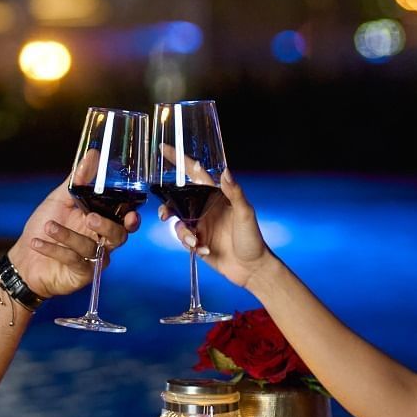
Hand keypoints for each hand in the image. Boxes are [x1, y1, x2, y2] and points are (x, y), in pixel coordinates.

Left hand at [7, 167, 139, 299]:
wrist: (24, 258)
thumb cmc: (43, 226)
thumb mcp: (59, 199)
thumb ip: (78, 180)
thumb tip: (93, 154)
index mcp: (102, 220)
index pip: (124, 217)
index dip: (132, 216)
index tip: (131, 211)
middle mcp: (102, 240)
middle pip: (119, 235)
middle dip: (108, 226)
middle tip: (90, 218)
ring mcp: (94, 259)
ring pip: (93, 248)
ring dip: (69, 236)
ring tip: (49, 226)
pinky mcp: (82, 274)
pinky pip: (74, 260)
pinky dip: (55, 249)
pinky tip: (38, 242)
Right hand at [163, 166, 273, 288]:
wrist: (251, 269)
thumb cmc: (252, 239)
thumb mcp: (245, 214)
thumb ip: (235, 193)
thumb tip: (225, 171)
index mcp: (216, 195)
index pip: (195, 173)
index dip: (180, 159)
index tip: (164, 148)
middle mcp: (205, 207)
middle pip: (178, 199)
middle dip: (167, 206)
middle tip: (166, 214)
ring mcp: (201, 224)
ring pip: (178, 221)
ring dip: (183, 232)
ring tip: (195, 242)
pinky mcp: (197, 240)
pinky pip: (184, 238)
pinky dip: (191, 245)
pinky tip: (204, 250)